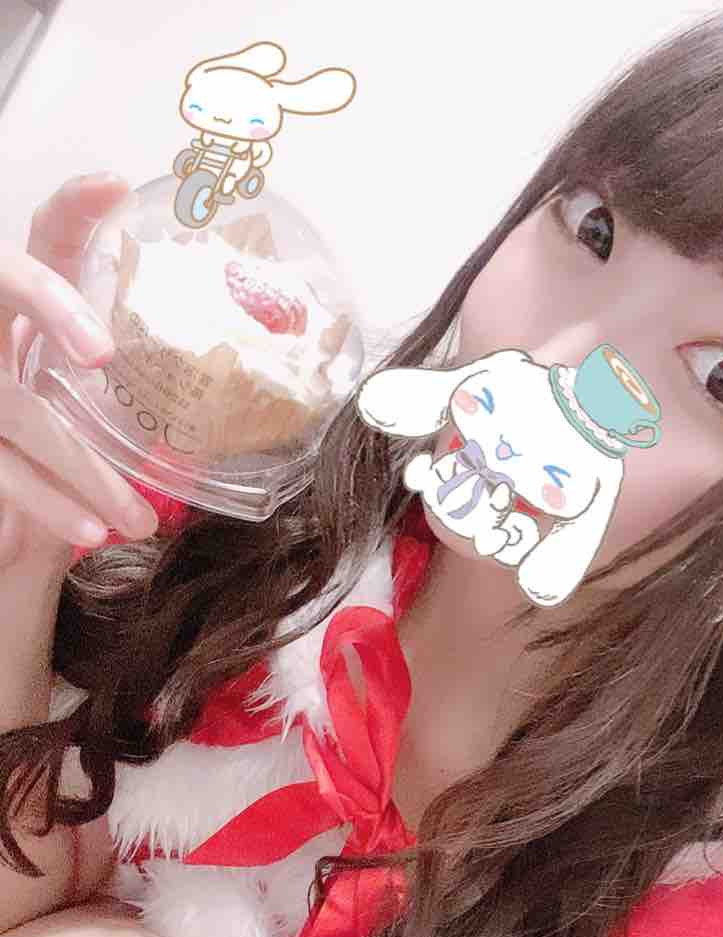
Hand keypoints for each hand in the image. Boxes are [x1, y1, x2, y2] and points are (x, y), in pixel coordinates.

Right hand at [0, 173, 158, 567]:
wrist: (21, 511)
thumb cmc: (74, 444)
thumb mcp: (117, 398)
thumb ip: (161, 377)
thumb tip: (263, 382)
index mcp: (29, 314)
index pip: (42, 239)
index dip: (69, 207)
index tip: (109, 184)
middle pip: (6, 295)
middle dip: (51, 313)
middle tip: (104, 356)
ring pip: (17, 412)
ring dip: (81, 471)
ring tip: (137, 521)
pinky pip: (4, 472)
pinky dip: (50, 506)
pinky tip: (94, 532)